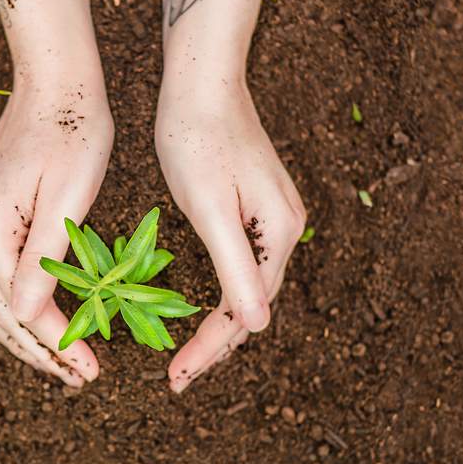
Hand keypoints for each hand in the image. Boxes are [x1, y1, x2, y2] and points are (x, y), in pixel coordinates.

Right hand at [0, 85, 113, 386]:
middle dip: (39, 351)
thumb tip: (25, 318)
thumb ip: (43, 261)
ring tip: (60, 361)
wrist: (55, 83)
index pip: (23, 308)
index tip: (90, 371)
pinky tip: (38, 320)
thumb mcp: (68, 200)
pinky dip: (15, 307)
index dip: (58, 344)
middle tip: (77, 378)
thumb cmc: (74, 133)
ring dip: (24, 336)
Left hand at [155, 82, 306, 392]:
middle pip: (251, 306)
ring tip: (187, 360)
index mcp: (279, 233)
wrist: (202, 83)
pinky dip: (218, 298)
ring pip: (245, 291)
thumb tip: (258, 326)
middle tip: (178, 380)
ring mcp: (273, 221)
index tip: (177, 378)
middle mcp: (285, 231)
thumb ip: (236, 266)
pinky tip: (199, 312)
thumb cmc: (197, 139)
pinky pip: (240, 269)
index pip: (245, 309)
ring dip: (217, 328)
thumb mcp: (211, 208)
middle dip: (215, 348)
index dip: (211, 349)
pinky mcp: (254, 212)